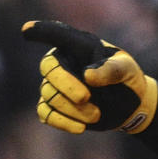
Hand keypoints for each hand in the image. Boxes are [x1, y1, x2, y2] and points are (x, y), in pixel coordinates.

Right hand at [22, 20, 157, 133]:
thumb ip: (111, 69)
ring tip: (96, 114)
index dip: (41, 31)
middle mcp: (62, 62)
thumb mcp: (127, 69)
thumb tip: (87, 76)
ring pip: (50, 95)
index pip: (57, 34)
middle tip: (86, 98)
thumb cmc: (127, 78)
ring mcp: (56, 85)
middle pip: (48, 68)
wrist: (131, 104)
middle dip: (65, 85)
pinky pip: (46, 113)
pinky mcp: (55, 106)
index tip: (27, 30)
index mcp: (78, 46)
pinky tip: (80, 127)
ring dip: (73, 108)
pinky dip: (62, 122)